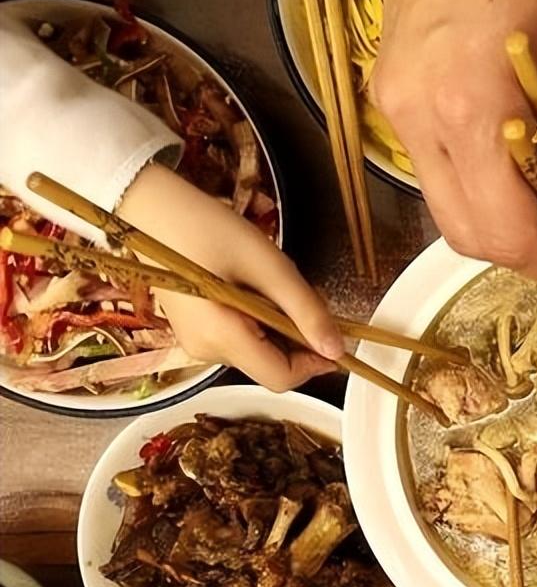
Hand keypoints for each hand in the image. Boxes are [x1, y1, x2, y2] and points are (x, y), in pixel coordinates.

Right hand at [117, 165, 341, 389]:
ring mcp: (198, 344)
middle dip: (300, 337)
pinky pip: (242, 338)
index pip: (281, 377)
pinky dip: (262, 320)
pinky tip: (256, 287)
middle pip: (273, 365)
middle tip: (305, 293)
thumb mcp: (269, 265)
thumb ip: (306, 310)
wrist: (149, 208)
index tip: (337, 335)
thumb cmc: (207, 227)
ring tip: (273, 282)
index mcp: (221, 337)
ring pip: (260, 352)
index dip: (316, 363)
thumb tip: (336, 349)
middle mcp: (206, 351)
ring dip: (281, 326)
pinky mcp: (198, 332)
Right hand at [373, 0, 536, 282]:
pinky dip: (477, 181)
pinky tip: (515, 152)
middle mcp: (415, 116)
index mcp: (467, 107)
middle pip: (463, 234)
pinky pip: (433, 167)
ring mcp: (393, 105)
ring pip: (444, 207)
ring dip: (499, 218)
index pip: (501, 232)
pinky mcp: (388, 94)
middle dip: (523, 251)